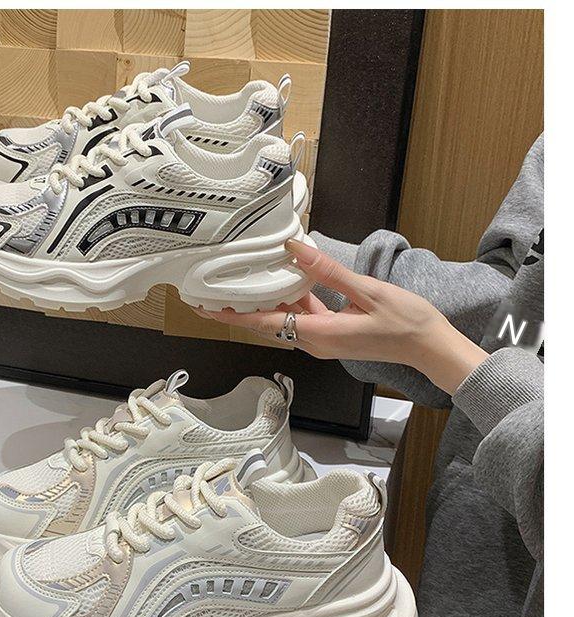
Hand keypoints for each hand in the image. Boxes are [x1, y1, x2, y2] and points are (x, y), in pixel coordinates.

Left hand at [198, 238, 487, 394]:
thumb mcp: (367, 292)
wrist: (430, 347)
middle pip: (268, 324)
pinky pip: (304, 318)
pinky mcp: (334, 335)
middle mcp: (315, 342)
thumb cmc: (405, 322)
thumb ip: (328, 272)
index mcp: (319, 334)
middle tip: (211, 295)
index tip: (206, 309)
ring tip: (242, 284)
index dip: (233, 316)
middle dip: (239, 310)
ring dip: (265, 303)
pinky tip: (290, 281)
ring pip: (285, 320)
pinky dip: (293, 301)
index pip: (265, 323)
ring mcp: (324, 341)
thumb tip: (296, 250)